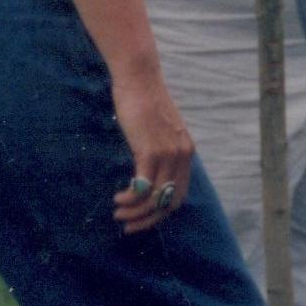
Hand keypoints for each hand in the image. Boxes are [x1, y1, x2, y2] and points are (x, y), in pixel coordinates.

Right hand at [109, 67, 198, 235]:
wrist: (140, 80)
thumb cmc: (143, 103)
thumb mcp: (158, 131)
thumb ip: (159, 150)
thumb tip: (147, 169)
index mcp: (187, 153)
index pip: (179, 194)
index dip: (161, 212)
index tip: (142, 219)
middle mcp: (183, 156)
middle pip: (170, 202)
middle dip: (148, 219)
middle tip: (128, 224)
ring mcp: (169, 155)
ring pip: (155, 198)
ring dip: (135, 211)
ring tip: (118, 212)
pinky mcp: (151, 151)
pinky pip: (144, 186)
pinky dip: (131, 198)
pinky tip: (118, 198)